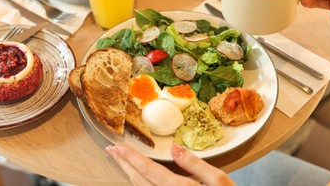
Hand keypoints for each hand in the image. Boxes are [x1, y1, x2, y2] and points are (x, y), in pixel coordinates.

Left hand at [105, 143, 234, 185]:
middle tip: (111, 151)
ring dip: (128, 174)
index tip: (117, 147)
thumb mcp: (218, 181)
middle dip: (123, 163)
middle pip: (138, 180)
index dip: (130, 157)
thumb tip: (174, 148)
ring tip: (120, 162)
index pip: (147, 169)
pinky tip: (137, 179)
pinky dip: (138, 185)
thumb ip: (195, 164)